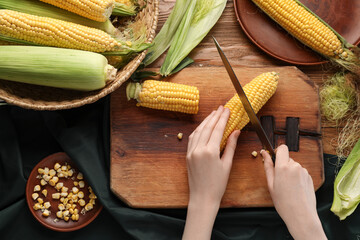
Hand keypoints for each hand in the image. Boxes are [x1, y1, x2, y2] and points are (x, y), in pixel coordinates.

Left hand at [182, 106, 239, 239]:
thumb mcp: (227, 164)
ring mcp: (191, 152)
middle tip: (221, 108)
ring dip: (206, 121)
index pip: (217, 129)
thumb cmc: (217, 184)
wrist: (202, 197)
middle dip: (215, 116)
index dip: (223, 118)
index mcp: (210, 152)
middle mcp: (198, 149)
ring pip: (198, 131)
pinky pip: (192, 138)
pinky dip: (198, 130)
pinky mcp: (187, 155)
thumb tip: (236, 131)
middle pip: (207, 128)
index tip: (227, 110)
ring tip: (213, 114)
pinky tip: (203, 126)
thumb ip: (231, 146)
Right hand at [261, 145, 326, 239]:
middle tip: (279, 181)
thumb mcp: (271, 184)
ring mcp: (304, 171)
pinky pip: (300, 172)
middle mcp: (295, 166)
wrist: (301, 215)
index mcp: (283, 166)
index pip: (282, 148)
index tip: (274, 159)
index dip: (277, 151)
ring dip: (290, 172)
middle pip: (287, 159)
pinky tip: (295, 189)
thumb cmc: (283, 202)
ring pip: (294, 166)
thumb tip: (264, 153)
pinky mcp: (310, 177)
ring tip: (288, 188)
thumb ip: (268, 166)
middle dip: (282, 166)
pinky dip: (297, 178)